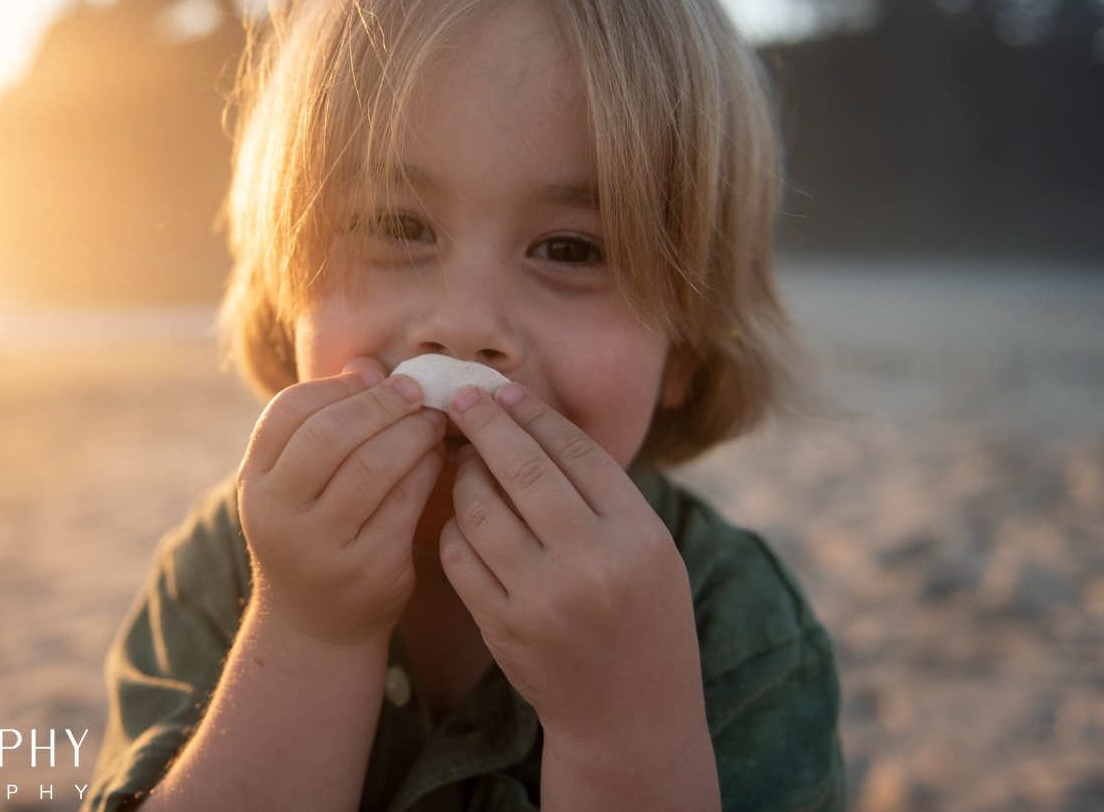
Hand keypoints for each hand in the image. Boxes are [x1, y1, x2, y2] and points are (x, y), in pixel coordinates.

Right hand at [237, 358, 445, 648]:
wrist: (315, 625)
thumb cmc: (313, 533)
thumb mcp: (298, 483)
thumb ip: (326, 422)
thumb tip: (366, 363)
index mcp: (257, 482)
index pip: (288, 411)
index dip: (337, 386)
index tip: (375, 377)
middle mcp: (280, 514)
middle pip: (331, 434)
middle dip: (381, 404)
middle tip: (416, 390)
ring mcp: (321, 545)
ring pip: (373, 466)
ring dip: (412, 432)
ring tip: (433, 419)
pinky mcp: (367, 568)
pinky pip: (405, 502)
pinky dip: (426, 470)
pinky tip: (439, 457)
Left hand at [440, 384, 709, 762]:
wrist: (630, 715)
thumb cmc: (643, 617)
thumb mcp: (650, 550)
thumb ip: (604, 493)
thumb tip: (535, 421)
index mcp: (638, 537)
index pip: (576, 452)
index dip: (534, 413)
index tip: (504, 390)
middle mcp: (593, 564)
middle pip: (524, 469)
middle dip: (486, 425)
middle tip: (462, 398)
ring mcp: (543, 599)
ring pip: (481, 509)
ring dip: (463, 474)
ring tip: (462, 460)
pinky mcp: (503, 627)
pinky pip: (459, 556)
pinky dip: (453, 526)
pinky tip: (459, 515)